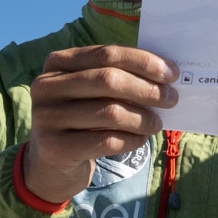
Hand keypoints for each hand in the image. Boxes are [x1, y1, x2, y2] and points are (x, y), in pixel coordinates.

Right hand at [22, 45, 177, 204]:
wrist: (51, 162)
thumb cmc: (82, 120)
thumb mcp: (91, 93)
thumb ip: (117, 78)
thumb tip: (166, 76)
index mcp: (57, 63)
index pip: (106, 54)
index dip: (143, 62)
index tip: (172, 73)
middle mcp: (46, 86)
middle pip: (108, 80)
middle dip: (147, 89)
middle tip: (171, 99)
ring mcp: (46, 117)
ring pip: (110, 112)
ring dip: (142, 119)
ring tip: (156, 124)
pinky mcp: (54, 147)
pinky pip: (106, 141)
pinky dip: (131, 140)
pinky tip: (140, 140)